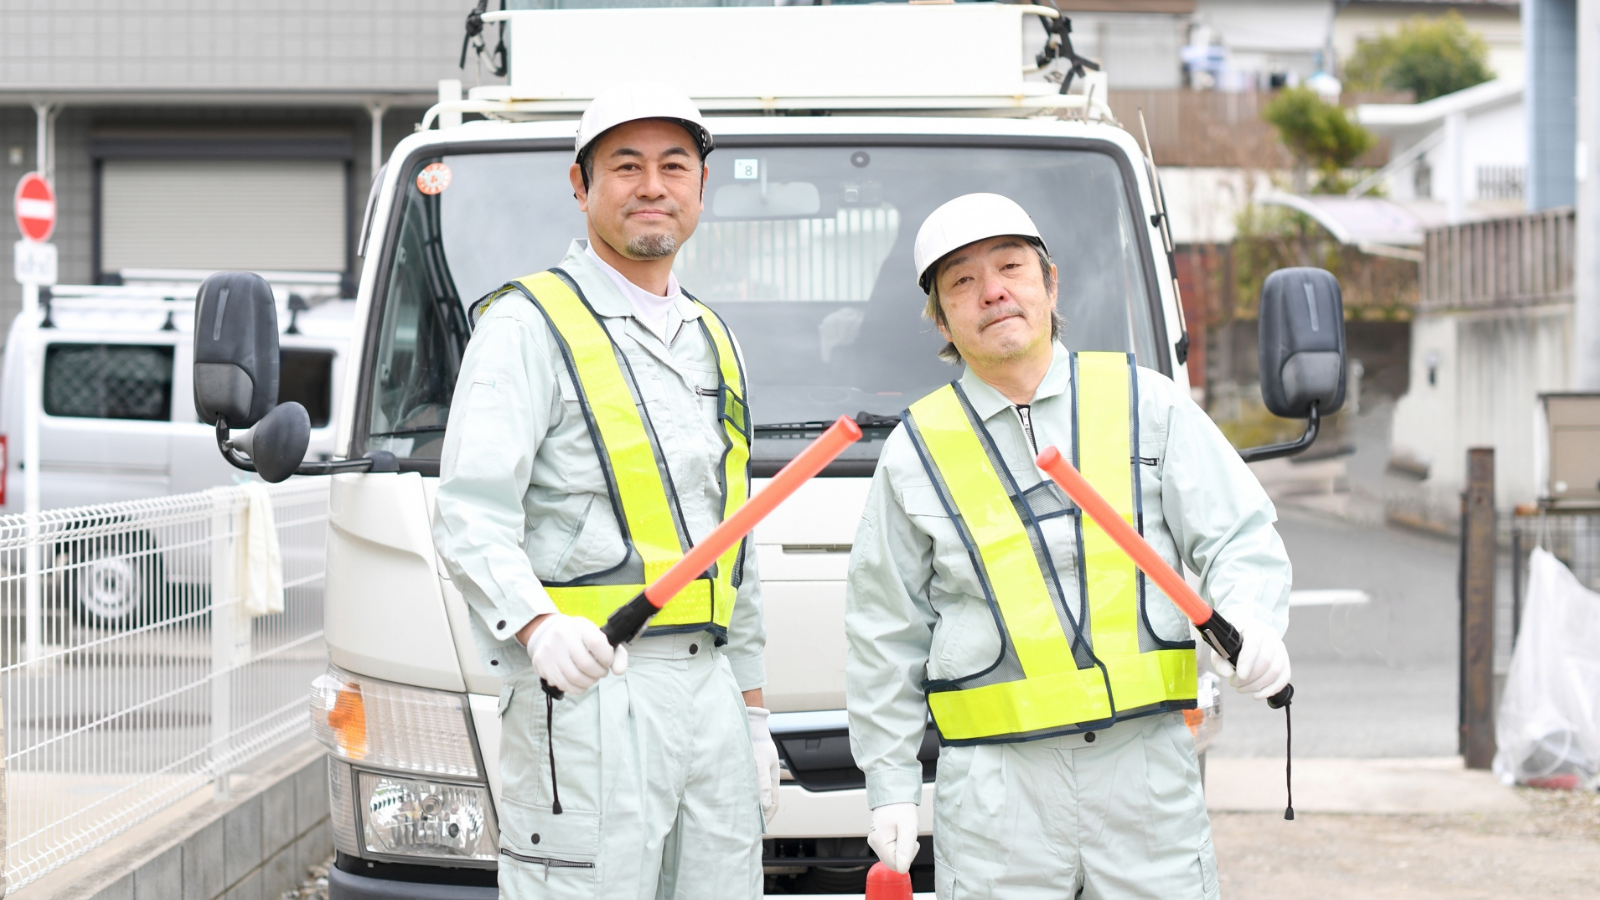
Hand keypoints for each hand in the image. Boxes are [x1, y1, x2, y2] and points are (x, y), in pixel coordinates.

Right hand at [524, 614, 627, 695]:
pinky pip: (564, 685)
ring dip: (589, 682)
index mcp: (579, 626)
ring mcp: (549, 650)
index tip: (607, 661)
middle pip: (587, 665)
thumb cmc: (579, 637)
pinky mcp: (541, 664)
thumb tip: (619, 671)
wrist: (549, 632)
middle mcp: (561, 635)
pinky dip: (576, 688)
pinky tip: (580, 683)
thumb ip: (616, 653)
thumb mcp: (598, 637)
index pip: (597, 643)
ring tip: (591, 678)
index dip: (606, 658)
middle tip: (600, 672)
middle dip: (599, 673)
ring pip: (575, 678)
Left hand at [747, 707, 780, 824]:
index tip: (761, 828)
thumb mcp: (760, 764)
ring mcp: (757, 776)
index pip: (772, 804)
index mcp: (772, 780)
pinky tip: (737, 800)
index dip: (768, 817)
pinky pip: (748, 788)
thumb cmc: (757, 743)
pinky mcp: (749, 771)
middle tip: (750, 827)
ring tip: (742, 817)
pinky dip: (745, 797)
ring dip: (752, 806)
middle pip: (765, 802)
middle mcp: (765, 779)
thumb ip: (762, 784)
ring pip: (756, 796)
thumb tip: (764, 806)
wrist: (751, 727)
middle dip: (759, 815)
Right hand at [867, 802, 919, 873]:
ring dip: (903, 846)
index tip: (909, 841)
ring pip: (893, 855)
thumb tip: (902, 869)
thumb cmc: (901, 808)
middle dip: (905, 852)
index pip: (896, 865)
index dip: (907, 856)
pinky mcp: (879, 838)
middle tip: (907, 834)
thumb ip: (905, 851)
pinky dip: (899, 842)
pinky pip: (892, 848)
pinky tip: (900, 830)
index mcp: (879, 842)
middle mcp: (874, 843)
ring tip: (903, 830)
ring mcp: (875, 840)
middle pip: (894, 861)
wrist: (894, 793)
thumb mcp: (908, 829)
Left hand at [1213, 620, 1289, 699]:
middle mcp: (1270, 636)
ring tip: (1242, 688)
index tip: (1239, 676)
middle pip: (1266, 660)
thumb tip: (1227, 674)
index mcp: (1253, 628)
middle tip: (1235, 684)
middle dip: (1250, 678)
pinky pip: (1284, 677)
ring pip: (1276, 670)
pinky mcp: (1285, 660)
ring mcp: (1280, 648)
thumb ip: (1219, 660)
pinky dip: (1271, 689)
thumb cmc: (1233, 641)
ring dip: (1258, 685)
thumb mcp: (1221, 646)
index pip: (1254, 643)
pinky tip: (1258, 695)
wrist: (1247, 634)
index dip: (1247, 661)